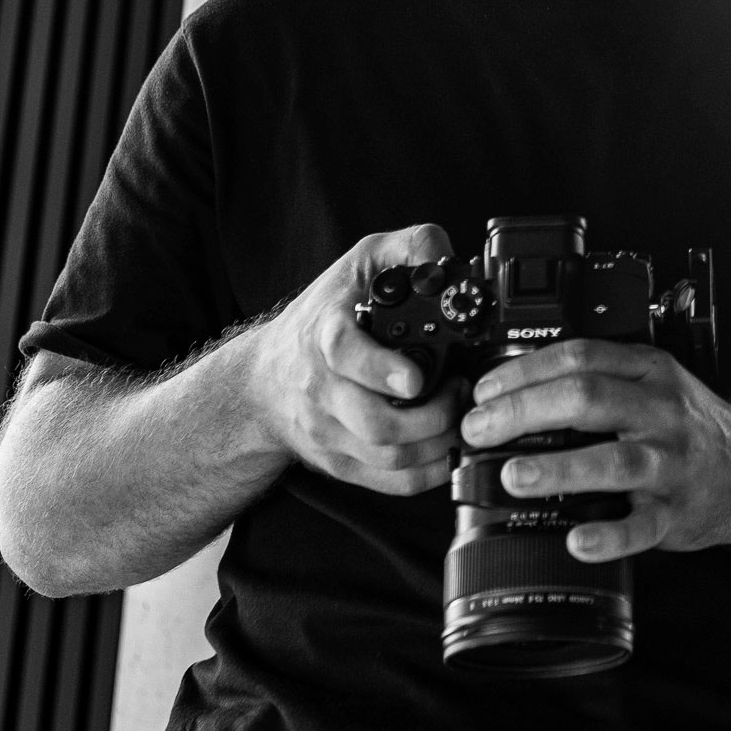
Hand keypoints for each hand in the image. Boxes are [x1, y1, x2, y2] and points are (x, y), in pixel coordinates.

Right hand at [237, 224, 462, 495]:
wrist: (267, 377)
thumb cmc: (322, 316)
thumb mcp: (360, 263)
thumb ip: (407, 247)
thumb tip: (445, 257)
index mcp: (325, 338)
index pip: (344, 357)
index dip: (381, 369)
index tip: (417, 377)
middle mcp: (323, 391)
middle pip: (375, 422)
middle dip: (432, 416)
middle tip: (461, 390)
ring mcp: (331, 433)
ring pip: (389, 458)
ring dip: (439, 443)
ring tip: (463, 415)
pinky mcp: (343, 464)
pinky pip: (392, 483)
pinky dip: (430, 473)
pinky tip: (451, 448)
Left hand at [460, 341, 730, 561]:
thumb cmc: (688, 426)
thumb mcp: (654, 382)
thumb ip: (600, 377)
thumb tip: (514, 391)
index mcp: (648, 372)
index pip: (580, 357)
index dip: (525, 371)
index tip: (484, 392)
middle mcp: (660, 413)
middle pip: (588, 398)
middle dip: (525, 412)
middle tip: (479, 430)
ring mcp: (670, 464)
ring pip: (614, 461)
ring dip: (559, 468)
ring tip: (514, 477)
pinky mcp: (676, 514)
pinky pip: (641, 527)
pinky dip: (608, 536)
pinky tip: (578, 540)